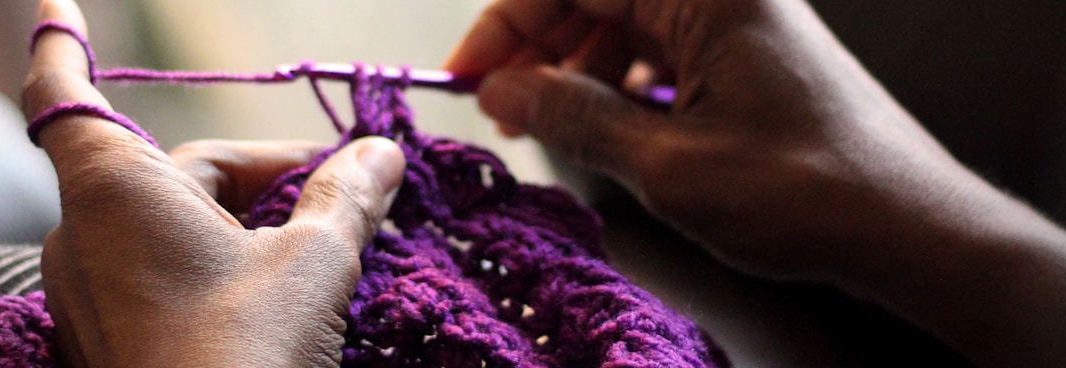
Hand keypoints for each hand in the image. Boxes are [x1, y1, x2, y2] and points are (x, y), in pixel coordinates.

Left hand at [23, 0, 404, 365]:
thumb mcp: (313, 264)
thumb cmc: (244, 352)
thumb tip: (381, 152)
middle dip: (261, 174)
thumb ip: (345, 198)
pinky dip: (220, 267)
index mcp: (117, 191)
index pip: (66, 94)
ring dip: (247, 224)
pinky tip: (280, 295)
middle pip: (175, 170)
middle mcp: (86, 236)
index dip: (62, 44)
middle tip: (341, 192)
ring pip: (176, 228)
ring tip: (323, 249)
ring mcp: (92, 296)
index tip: (55, 2)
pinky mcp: (112, 341)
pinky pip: (165, 277)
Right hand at [448, 0, 1065, 365]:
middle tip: (501, 105)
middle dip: (539, 45)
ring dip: (577, 67)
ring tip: (549, 123)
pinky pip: (661, 46)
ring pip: (625, 20)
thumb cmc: (811, 191)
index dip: (507, 25)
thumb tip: (503, 90)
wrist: (908, 227)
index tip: (468, 73)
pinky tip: (609, 124)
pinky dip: (621, 81)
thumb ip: (574, 118)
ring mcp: (736, 18)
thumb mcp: (669, 164)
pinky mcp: (746, 51)